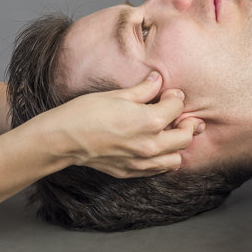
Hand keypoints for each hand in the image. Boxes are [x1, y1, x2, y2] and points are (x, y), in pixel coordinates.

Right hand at [35, 71, 203, 177]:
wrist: (63, 139)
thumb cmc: (86, 113)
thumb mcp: (117, 95)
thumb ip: (144, 89)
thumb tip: (158, 80)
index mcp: (150, 121)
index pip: (177, 107)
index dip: (176, 97)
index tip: (170, 93)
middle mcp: (151, 145)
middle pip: (185, 136)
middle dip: (188, 123)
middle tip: (183, 115)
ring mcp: (142, 162)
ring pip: (176, 158)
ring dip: (178, 146)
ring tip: (171, 133)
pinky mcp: (131, 172)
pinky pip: (158, 169)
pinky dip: (163, 159)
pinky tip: (156, 147)